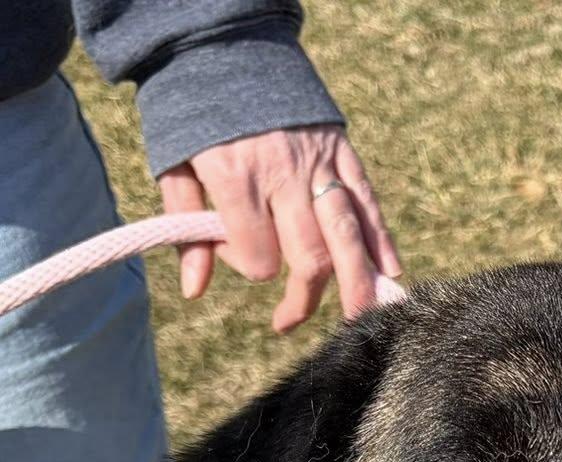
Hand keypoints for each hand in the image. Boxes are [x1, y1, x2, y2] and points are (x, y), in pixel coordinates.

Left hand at [158, 127, 400, 333]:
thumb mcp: (173, 163)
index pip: (258, 259)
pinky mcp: (339, 148)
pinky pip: (366, 202)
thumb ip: (185, 228)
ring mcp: (317, 163)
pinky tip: (386, 271)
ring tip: (358, 317)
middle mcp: (282, 176)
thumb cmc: (192, 107)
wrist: (221, 40)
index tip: (233, 252)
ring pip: (346, 239)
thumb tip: (193, 292)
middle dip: (303, 298)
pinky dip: (380, 240)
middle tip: (287, 319)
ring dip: (357, 285)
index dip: (247, 268)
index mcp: (236, 180)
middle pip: (309, 260)